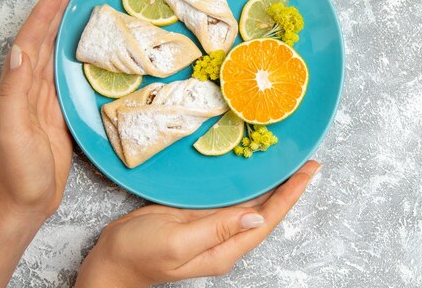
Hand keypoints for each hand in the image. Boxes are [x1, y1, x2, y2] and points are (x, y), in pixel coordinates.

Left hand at [0, 0, 75, 221]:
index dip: (44, 15)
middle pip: (43, 42)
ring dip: (65, 31)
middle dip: (55, 14)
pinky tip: (86, 53)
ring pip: (55, 56)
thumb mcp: (12, 131)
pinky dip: (75, 58)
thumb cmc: (19, 171)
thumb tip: (20, 52)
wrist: (27, 201)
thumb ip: (13, 92)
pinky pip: (66, 77)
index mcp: (17, 88)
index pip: (31, 42)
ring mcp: (44, 100)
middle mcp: (29, 88)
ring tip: (81, 11)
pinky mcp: (59, 113)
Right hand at [75, 161, 320, 287]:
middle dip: (290, 188)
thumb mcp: (178, 242)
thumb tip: (256, 218)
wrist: (112, 259)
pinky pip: (234, 198)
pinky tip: (256, 171)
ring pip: (253, 203)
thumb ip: (217, 229)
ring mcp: (215, 226)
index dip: (291, 195)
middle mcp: (226, 239)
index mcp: (225, 249)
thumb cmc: (139, 254)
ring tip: (292, 163)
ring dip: (274, 184)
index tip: (309, 172)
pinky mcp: (202, 215)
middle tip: (308, 162)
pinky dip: (250, 183)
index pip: (268, 219)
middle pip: (268, 212)